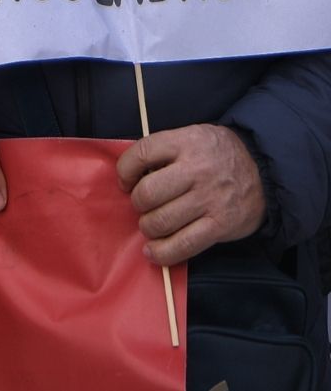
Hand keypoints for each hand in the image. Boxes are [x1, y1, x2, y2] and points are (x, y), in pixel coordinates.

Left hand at [116, 124, 266, 265]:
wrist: (266, 172)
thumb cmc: (217, 156)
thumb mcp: (192, 138)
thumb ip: (163, 152)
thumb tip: (130, 177)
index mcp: (186, 143)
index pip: (141, 154)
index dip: (124, 171)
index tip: (126, 182)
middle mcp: (198, 170)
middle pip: (147, 193)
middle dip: (138, 203)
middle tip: (145, 204)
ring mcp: (210, 199)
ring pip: (160, 221)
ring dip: (148, 227)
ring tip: (153, 223)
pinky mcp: (221, 225)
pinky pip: (182, 245)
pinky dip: (162, 252)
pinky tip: (153, 251)